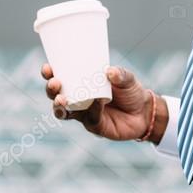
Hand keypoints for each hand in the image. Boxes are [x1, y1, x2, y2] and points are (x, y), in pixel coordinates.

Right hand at [41, 64, 166, 141]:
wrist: (144, 113)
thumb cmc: (131, 92)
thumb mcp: (127, 78)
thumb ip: (120, 74)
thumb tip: (109, 71)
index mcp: (80, 84)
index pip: (60, 78)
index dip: (49, 74)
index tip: (47, 67)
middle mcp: (78, 99)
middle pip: (56, 96)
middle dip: (51, 90)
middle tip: (55, 83)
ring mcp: (84, 114)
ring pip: (64, 112)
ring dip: (59, 106)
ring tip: (61, 99)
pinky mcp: (94, 125)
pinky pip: (89, 118)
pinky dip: (93, 109)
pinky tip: (97, 102)